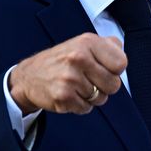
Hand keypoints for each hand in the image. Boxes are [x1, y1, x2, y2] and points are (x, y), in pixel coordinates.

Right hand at [9, 33, 125, 114]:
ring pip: (101, 98)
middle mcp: (78, 57)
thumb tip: (121, 49)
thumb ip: (107, 44)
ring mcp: (70, 78)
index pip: (121, 63)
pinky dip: (80, 105)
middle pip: (114, 84)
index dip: (115, 70)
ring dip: (91, 96)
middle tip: (90, 80)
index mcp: (87, 42)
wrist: (29, 76)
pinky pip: (87, 108)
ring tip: (76, 86)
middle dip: (104, 86)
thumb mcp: (83, 43)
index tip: (104, 68)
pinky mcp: (62, 96)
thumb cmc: (62, 60)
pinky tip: (69, 94)